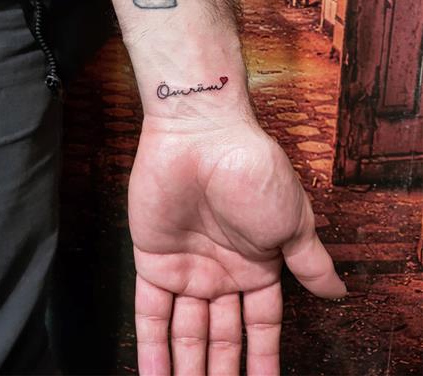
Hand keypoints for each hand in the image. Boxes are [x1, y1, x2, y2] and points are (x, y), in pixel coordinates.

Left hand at [129, 116, 345, 374]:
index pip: (261, 326)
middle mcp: (222, 272)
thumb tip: (339, 293)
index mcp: (258, 264)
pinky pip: (151, 314)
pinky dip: (152, 348)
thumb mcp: (293, 221)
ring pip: (187, 333)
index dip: (262, 360)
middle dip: (222, 372)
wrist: (202, 138)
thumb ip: (310, 262)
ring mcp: (187, 268)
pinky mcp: (153, 262)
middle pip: (222, 336)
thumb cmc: (253, 172)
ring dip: (187, 369)